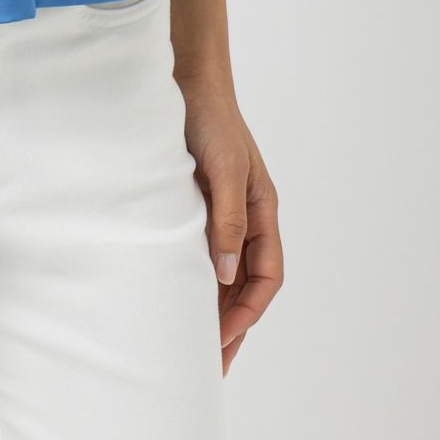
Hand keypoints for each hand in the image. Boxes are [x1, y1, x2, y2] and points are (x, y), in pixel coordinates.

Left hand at [177, 72, 283, 373]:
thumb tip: (225, 273)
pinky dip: (191, 275)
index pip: (266, 275)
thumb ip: (227, 220)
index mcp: (262, 211)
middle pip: (244, 282)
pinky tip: (173, 291)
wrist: (185, 78)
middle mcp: (243, 215)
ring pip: (222, 270)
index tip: (223, 339)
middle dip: (231, 321)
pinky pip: (198, 249)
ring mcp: (219, 210)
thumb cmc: (211, 119)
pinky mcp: (194, 202)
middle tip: (209, 361)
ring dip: (211, 303)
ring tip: (189, 338)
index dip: (248, 311)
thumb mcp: (225, 170)